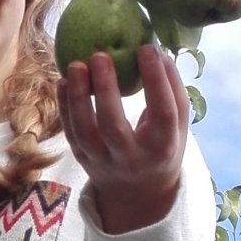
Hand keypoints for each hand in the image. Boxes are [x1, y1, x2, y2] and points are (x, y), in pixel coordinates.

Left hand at [58, 44, 190, 233]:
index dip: (156, 80)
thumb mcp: (177, 127)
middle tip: (100, 55)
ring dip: (77, 97)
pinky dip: (64, 106)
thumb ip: (172, 91)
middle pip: (114, 126)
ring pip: (84, 131)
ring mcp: (103, 161)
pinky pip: (70, 132)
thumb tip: (157, 49)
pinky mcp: (83, 159)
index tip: (147, 48)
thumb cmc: (160, 147)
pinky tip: (63, 82)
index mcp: (162, 148)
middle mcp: (131, 159)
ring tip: (75, 65)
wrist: (137, 192)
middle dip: (105, 89)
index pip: (162, 113)